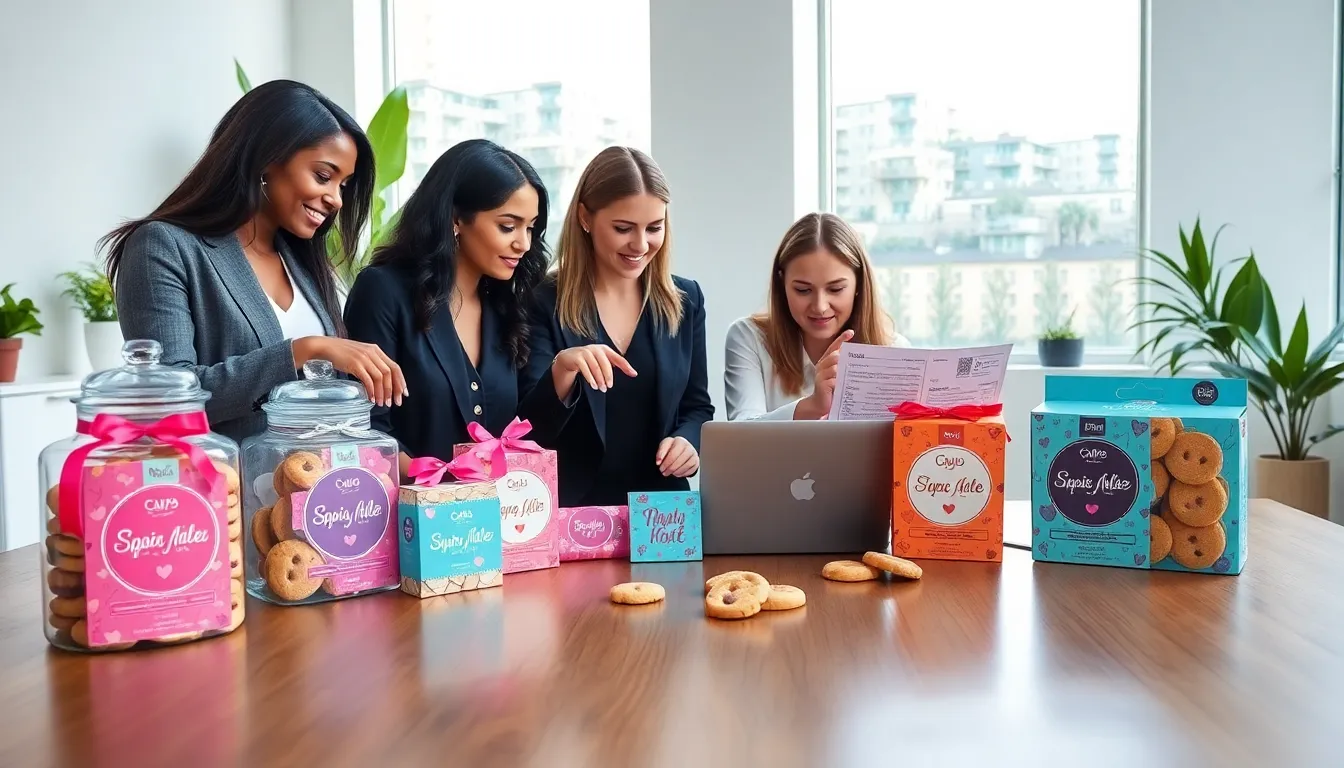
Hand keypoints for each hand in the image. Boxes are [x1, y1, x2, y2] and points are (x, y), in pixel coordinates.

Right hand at [293, 336, 407, 406]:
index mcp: (377, 350)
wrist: (326, 347)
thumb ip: (373, 364)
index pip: (395, 367)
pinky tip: (372, 399)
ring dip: (383, 392)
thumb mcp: (362, 355)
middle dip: (394, 390)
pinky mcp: (355, 364)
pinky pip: (368, 380)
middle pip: (390, 373)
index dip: (401, 381)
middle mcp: (373, 353)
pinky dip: (372, 391)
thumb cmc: (343, 353)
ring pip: (380, 378)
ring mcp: (364, 358)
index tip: (403, 394)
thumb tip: (383, 381)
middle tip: (394, 403)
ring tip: (382, 403)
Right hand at [552, 344, 636, 394]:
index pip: (618, 358)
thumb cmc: (590, 360)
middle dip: (608, 376)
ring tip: (601, 388)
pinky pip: (585, 369)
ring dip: (599, 379)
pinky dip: (590, 378)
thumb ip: (617, 366)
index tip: (633, 374)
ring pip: (595, 367)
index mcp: (605, 349)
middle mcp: (596, 349)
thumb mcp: (603, 361)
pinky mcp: (577, 357)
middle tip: (609, 387)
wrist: (569, 357)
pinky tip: (593, 385)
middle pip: (605, 364)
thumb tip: (634, 373)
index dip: (626, 366)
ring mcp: (586, 352)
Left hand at [656, 436, 698, 477]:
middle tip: (663, 471)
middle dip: (669, 467)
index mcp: (679, 441)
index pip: (673, 452)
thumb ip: (660, 453)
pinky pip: (690, 470)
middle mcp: (688, 447)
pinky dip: (682, 473)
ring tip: (669, 472)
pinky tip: (676, 473)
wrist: (681, 449)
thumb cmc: (672, 448)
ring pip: (686, 465)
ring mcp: (694, 454)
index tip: (658, 464)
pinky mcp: (696, 462)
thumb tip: (659, 461)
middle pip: (679, 460)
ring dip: (676, 471)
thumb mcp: (664, 446)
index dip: (665, 460)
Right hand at [795, 329, 852, 419]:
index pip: (833, 347)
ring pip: (835, 367)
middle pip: (835, 355)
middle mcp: (821, 366)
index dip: (841, 339)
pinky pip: (834, 380)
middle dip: (846, 357)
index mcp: (825, 361)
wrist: (820, 405)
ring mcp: (821, 375)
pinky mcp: (822, 385)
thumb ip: (843, 367)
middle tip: (859, 359)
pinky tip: (847, 386)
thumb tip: (857, 359)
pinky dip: (842, 382)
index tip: (851, 332)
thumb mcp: (837, 376)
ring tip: (853, 375)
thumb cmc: (831, 390)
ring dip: (845, 371)